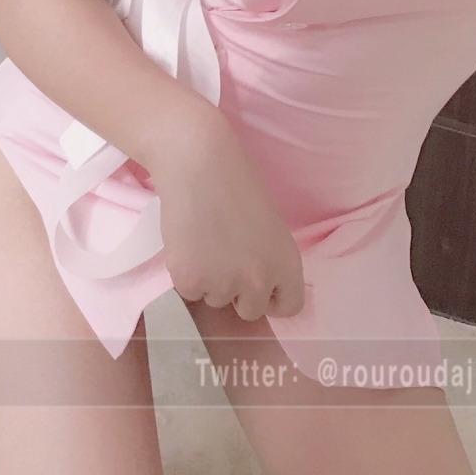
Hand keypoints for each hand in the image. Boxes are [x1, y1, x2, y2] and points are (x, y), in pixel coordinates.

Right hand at [155, 112, 307, 321]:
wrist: (199, 164)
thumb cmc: (237, 185)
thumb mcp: (271, 227)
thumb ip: (269, 260)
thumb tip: (260, 287)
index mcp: (287, 264)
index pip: (290, 306)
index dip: (273, 297)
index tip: (260, 285)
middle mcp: (260, 282)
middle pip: (250, 311)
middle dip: (237, 292)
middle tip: (224, 257)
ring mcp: (224, 285)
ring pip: (215, 299)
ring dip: (209, 280)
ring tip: (204, 240)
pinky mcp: (190, 281)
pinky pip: (189, 291)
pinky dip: (186, 273)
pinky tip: (187, 242)